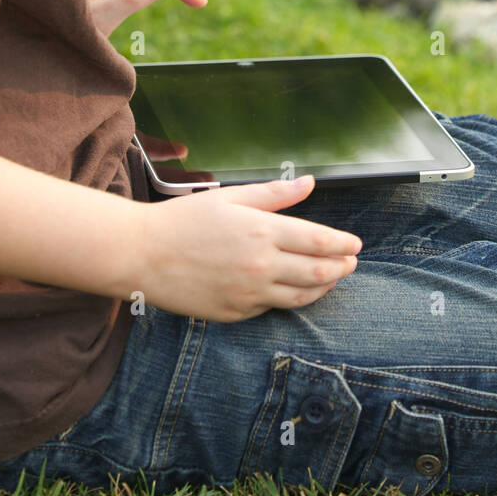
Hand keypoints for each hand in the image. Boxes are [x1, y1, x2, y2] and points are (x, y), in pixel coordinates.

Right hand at [130, 176, 362, 321]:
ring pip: (301, 297)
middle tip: (351, 262)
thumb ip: (274, 194)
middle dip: (341, 267)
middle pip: (319, 272)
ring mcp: (249, 294)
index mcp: (262, 231)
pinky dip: (291, 299)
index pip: (320, 241)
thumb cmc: (182, 220)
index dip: (343, 244)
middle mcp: (260, 266)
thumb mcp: (229, 197)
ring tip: (331, 278)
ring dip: (324, 287)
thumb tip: (309, 183)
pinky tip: (295, 290)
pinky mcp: (236, 313)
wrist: (141, 255)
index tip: (355, 244)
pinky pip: (273, 309)